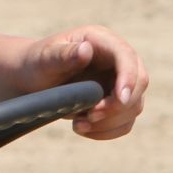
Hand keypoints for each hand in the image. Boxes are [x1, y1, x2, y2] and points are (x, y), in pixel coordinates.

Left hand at [24, 25, 147, 140]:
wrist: (33, 79)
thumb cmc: (37, 63)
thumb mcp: (44, 59)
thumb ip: (63, 55)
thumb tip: (86, 50)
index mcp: (101, 41)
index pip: (126, 56)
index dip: (128, 77)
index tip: (120, 99)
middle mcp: (116, 59)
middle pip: (140, 82)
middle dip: (117, 105)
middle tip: (89, 116)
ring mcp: (120, 81)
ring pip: (134, 106)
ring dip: (109, 121)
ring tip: (78, 125)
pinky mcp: (117, 102)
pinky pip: (125, 122)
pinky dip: (107, 131)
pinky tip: (82, 128)